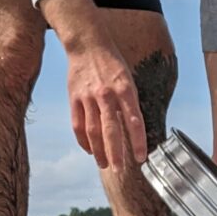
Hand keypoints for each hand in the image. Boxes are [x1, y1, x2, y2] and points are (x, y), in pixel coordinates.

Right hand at [40, 0, 146, 169]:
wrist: (88, 45)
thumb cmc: (113, 64)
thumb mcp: (129, 79)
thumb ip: (129, 104)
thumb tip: (132, 129)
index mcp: (126, 90)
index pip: (135, 121)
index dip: (138, 142)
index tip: (142, 158)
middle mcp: (107, 95)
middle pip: (111, 130)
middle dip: (116, 153)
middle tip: (119, 171)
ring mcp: (88, 98)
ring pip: (93, 131)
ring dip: (99, 151)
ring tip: (104, 165)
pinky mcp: (74, 99)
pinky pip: (78, 125)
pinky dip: (84, 141)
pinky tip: (90, 150)